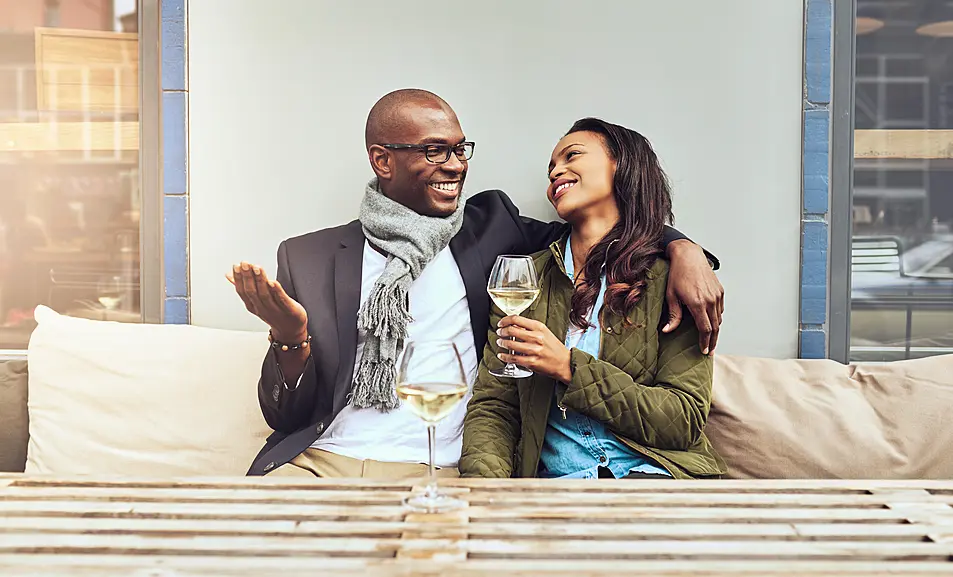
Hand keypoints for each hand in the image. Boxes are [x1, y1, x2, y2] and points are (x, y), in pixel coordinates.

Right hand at [226, 262, 307, 340]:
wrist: (290, 331)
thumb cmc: (273, 313)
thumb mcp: (255, 302)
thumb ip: (244, 288)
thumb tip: (229, 275)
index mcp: (253, 306)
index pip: (242, 292)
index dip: (238, 279)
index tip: (236, 266)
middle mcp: (262, 309)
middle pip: (252, 292)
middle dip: (248, 277)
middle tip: (245, 264)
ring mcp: (275, 310)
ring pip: (265, 295)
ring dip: (260, 280)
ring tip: (257, 268)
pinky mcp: (288, 310)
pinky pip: (281, 300)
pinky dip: (277, 291)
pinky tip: (273, 282)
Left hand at [496, 316, 571, 382]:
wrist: (565, 363)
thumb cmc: (554, 348)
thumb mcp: (544, 332)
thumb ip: (530, 328)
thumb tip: (514, 325)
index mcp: (539, 327)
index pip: (517, 319)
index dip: (505, 320)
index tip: (501, 323)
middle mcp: (536, 337)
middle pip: (512, 330)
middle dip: (502, 331)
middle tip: (499, 333)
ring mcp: (534, 350)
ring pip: (511, 344)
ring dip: (502, 343)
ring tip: (500, 342)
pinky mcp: (532, 362)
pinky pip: (513, 358)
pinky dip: (505, 356)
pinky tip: (502, 355)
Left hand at [663, 240, 723, 354]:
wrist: (689, 256)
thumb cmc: (677, 275)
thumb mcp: (671, 296)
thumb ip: (673, 315)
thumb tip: (667, 331)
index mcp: (698, 303)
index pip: (705, 329)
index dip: (705, 342)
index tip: (704, 351)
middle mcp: (710, 300)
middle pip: (715, 327)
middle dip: (713, 340)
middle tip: (710, 350)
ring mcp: (717, 295)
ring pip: (719, 318)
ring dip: (716, 330)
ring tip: (711, 339)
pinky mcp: (720, 290)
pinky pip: (720, 309)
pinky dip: (717, 317)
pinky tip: (712, 322)